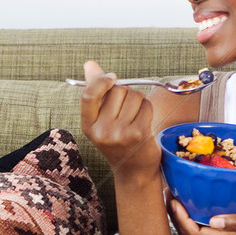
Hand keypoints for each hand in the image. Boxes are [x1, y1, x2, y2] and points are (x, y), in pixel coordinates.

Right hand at [79, 60, 160, 179]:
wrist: (134, 170)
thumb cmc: (117, 139)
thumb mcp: (101, 119)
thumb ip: (95, 91)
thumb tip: (89, 64)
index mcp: (88, 126)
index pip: (89, 95)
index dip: (101, 81)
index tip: (112, 78)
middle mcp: (101, 131)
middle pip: (117, 91)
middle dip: (125, 93)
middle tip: (126, 110)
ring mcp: (120, 134)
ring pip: (134, 96)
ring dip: (138, 101)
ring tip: (135, 116)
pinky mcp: (138, 134)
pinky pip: (146, 105)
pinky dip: (147, 108)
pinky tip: (144, 121)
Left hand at [168, 193, 235, 234]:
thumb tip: (214, 222)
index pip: (194, 234)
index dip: (179, 219)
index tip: (174, 200)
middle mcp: (224, 234)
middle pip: (189, 230)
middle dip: (175, 215)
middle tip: (169, 193)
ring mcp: (227, 228)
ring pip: (196, 223)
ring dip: (183, 210)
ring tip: (177, 190)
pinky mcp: (231, 219)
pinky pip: (206, 215)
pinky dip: (196, 205)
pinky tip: (196, 190)